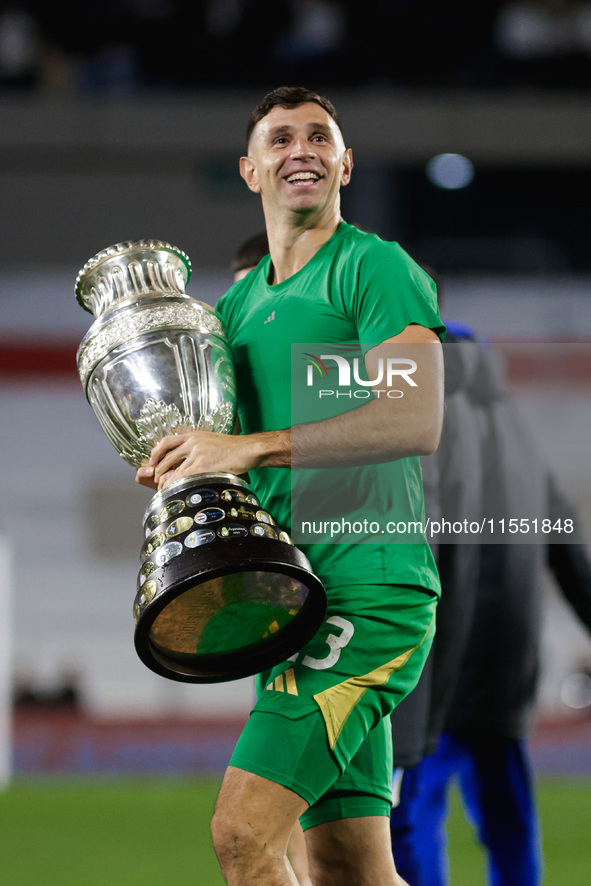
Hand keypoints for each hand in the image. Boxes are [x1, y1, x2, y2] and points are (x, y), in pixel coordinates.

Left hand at [135, 429, 263, 490]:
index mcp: (194, 435)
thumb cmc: (234, 449)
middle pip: (167, 455)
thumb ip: (198, 449)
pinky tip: (175, 490)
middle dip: (158, 469)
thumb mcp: (211, 442)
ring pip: (174, 468)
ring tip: (163, 487)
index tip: (151, 461)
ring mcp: (197, 453)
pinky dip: (177, 484)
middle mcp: (193, 442)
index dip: (156, 452)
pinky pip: (184, 476)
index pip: (167, 441)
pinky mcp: (203, 465)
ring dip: (166, 480)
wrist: (248, 449)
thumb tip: (187, 461)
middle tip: (155, 479)